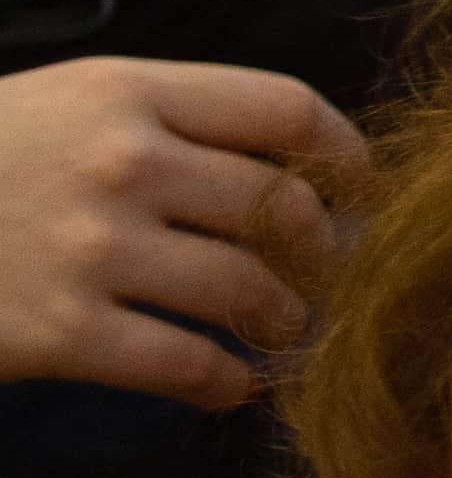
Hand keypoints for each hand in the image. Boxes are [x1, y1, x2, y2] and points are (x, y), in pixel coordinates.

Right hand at [0, 56, 369, 404]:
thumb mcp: (65, 104)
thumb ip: (166, 119)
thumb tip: (290, 164)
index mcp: (128, 92)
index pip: (287, 110)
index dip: (346, 156)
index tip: (364, 191)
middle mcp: (122, 161)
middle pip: (283, 208)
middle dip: (323, 252)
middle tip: (326, 278)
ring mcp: (92, 249)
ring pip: (248, 290)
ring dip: (283, 319)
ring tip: (280, 328)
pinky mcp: (60, 332)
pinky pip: (188, 365)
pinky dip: (228, 383)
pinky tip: (232, 385)